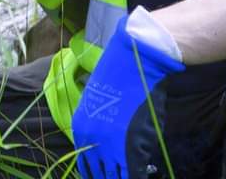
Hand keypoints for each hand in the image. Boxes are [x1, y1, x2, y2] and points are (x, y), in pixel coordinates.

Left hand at [72, 16, 184, 177]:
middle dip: (112, 176)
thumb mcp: (101, 102)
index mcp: (81, 129)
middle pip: (99, 175)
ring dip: (124, 175)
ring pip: (115, 177)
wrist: (135, 58)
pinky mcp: (131, 146)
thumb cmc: (121, 75)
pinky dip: (138, 175)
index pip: (86, 166)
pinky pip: (132, 173)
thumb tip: (112, 148)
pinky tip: (144, 172)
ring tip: (133, 172)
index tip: (110, 174)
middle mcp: (90, 140)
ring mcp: (110, 145)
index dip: (99, 174)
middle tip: (122, 173)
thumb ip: (102, 128)